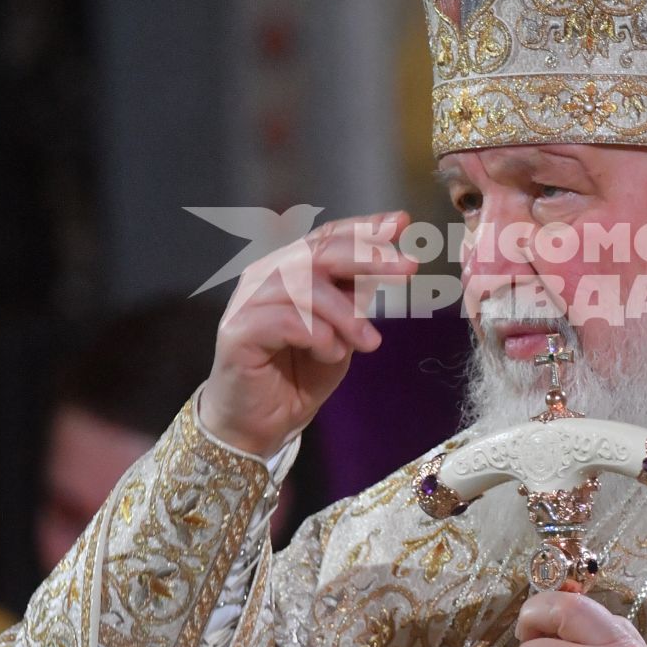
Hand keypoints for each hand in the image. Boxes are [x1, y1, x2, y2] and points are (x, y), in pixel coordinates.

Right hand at [200, 212, 416, 455]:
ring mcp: (247, 301)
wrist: (262, 424)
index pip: (327, 236)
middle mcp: (264, 276)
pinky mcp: (237, 331)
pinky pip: (288, 321)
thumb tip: (388, 259)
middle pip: (319, 252)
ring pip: (306, 287)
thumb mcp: (342, 329)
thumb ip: (355, 295)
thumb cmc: (299, 373)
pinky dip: (320, 337)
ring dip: (346, 315)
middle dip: (369, 257)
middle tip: (408, 269)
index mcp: (289, 268)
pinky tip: (330, 354)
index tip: (401, 222)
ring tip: (368, 343)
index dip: (364, 227)